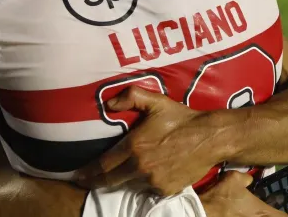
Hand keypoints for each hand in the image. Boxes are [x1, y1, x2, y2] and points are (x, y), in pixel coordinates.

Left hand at [75, 86, 225, 195]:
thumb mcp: (156, 102)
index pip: (102, 165)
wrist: (211, 138)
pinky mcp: (166, 190)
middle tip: (86, 183)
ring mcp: (154, 182)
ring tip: (114, 178)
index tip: (77, 176)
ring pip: (129, 186)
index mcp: (134, 146)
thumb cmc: (182, 118)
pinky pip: (148, 190)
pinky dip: (143, 185)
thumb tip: (109, 104)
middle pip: (110, 181)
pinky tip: (144, 177)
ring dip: (121, 182)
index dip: (87, 172)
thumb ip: (131, 97)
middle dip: (96, 182)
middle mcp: (141, 167)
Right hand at [200, 172, 287, 216]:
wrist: (203, 210)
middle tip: (265, 209)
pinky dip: (245, 216)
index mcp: (260, 210)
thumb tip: (250, 179)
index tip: (278, 207)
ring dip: (257, 215)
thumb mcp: (234, 178)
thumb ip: (246, 178)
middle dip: (270, 214)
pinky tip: (240, 212)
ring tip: (251, 211)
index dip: (282, 212)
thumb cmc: (221, 194)